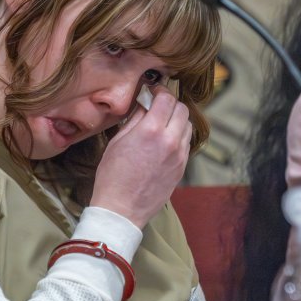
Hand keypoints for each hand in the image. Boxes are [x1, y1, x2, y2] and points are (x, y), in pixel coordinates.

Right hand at [91, 88, 191, 227]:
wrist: (121, 209)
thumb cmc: (113, 176)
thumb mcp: (118, 142)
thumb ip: (135, 119)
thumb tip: (145, 104)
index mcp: (151, 131)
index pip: (166, 98)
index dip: (160, 91)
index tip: (153, 93)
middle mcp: (170, 141)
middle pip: (182, 109)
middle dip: (170, 104)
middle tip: (158, 107)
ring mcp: (179, 156)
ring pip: (187, 126)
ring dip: (177, 120)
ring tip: (162, 125)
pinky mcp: (181, 168)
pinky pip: (185, 143)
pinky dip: (178, 137)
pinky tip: (164, 142)